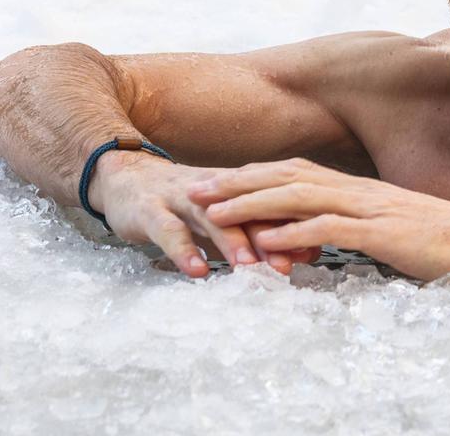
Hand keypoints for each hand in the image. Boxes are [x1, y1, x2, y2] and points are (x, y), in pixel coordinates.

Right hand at [89, 152, 321, 277]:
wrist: (126, 178)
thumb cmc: (183, 204)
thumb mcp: (224, 218)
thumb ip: (260, 234)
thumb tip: (308, 251)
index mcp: (236, 190)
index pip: (272, 204)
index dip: (296, 222)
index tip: (322, 245)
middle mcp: (213, 192)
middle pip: (247, 210)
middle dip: (271, 235)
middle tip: (294, 261)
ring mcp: (181, 199)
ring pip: (212, 217)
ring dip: (232, 241)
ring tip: (250, 265)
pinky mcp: (149, 210)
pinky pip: (168, 231)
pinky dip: (183, 251)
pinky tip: (197, 271)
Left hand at [187, 158, 449, 280]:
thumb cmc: (446, 241)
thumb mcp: (392, 229)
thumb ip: (358, 227)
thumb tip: (321, 237)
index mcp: (360, 188)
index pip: (296, 172)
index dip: (252, 175)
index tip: (214, 181)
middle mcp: (360, 190)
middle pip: (287, 176)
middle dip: (237, 182)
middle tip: (193, 188)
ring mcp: (372, 208)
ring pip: (301, 196)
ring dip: (253, 203)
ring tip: (213, 212)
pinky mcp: (386, 232)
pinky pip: (333, 228)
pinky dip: (296, 231)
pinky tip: (267, 238)